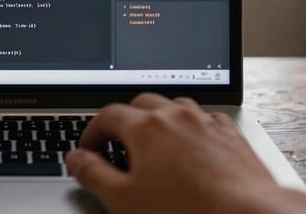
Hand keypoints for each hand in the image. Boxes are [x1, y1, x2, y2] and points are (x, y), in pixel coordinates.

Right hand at [66, 94, 305, 213]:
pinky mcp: (230, 134)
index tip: (88, 150)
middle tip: (117, 145)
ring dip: (158, 118)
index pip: (107, 116)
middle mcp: (175, 115)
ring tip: (153, 143)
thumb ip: (94, 175)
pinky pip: (204, 118)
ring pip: (174, 106)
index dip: (92, 132)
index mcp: (145, 127)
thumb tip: (76, 158)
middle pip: (140, 103)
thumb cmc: (188, 210)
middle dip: (124, 120)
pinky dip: (190, 127)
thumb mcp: (125, 199)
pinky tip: (191, 146)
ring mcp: (205, 122)